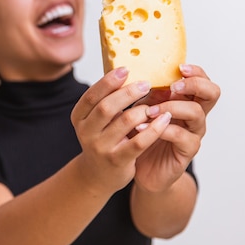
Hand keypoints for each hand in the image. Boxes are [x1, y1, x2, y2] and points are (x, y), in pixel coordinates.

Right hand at [70, 67, 172, 195]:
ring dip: (143, 110)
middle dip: (128, 93)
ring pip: (124, 122)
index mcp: (79, 117)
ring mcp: (100, 148)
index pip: (91, 95)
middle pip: (106, 107)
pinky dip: (154, 129)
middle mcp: (86, 132)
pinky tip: (165, 120)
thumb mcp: (98, 120)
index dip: (108, 81)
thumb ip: (109, 99)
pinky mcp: (117, 161)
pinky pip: (139, 142)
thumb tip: (129, 72)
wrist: (100, 175)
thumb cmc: (104, 139)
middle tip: (146, 84)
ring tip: (156, 104)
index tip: (126, 69)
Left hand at [133, 64, 220, 192]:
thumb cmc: (143, 133)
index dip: (195, 71)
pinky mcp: (187, 150)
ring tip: (148, 110)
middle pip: (212, 93)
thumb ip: (147, 92)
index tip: (179, 67)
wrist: (140, 165)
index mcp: (186, 100)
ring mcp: (193, 133)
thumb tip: (138, 72)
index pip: (202, 79)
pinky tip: (142, 127)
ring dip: (171, 107)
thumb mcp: (144, 107)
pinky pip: (181, 136)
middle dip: (195, 85)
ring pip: (196, 113)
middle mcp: (194, 115)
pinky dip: (161, 129)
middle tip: (174, 86)